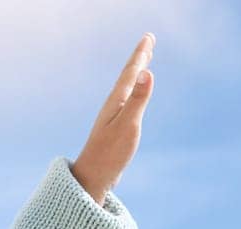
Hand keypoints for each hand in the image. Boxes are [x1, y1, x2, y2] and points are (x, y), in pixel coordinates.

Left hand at [71, 33, 154, 203]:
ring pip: (126, 90)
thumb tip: (146, 72)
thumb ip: (137, 99)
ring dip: (136, 76)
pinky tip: (132, 99)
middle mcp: (113, 106)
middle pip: (128, 77)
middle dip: (139, 60)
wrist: (91, 179)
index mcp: (117, 101)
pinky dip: (132, 95)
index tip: (149, 37)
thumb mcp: (127, 125)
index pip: (131, 72)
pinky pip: (126, 103)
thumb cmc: (109, 154)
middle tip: (148, 43)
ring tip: (142, 66)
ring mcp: (112, 119)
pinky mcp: (113, 131)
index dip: (141, 54)